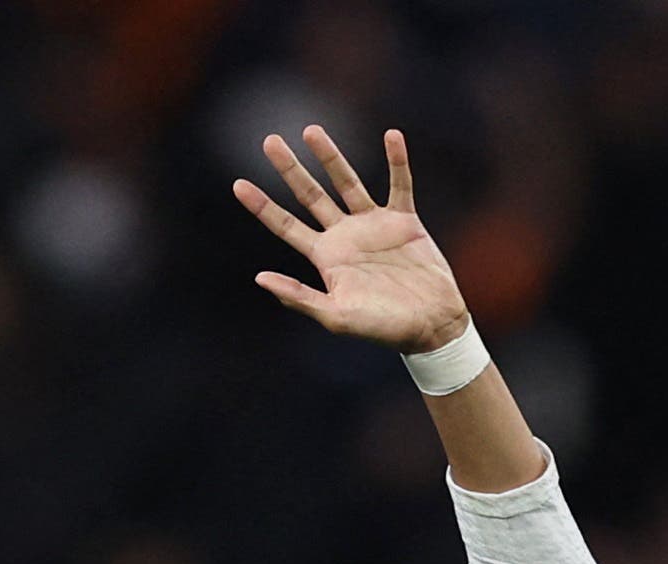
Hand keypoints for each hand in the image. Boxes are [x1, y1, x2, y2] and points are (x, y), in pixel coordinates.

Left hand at [233, 125, 469, 352]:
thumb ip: (299, 297)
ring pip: (347, 182)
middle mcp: (345, 236)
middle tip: (269, 141)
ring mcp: (373, 225)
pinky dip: (397, 161)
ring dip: (330, 157)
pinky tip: (392, 136)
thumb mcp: (335, 316)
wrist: (430, 325)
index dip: (262, 206)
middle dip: (290, 169)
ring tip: (311, 131)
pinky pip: (399, 184)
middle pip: (310, 194)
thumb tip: (259, 278)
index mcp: (326, 257)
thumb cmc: (382, 328)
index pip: (286, 226)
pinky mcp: (404, 220)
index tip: (238, 184)